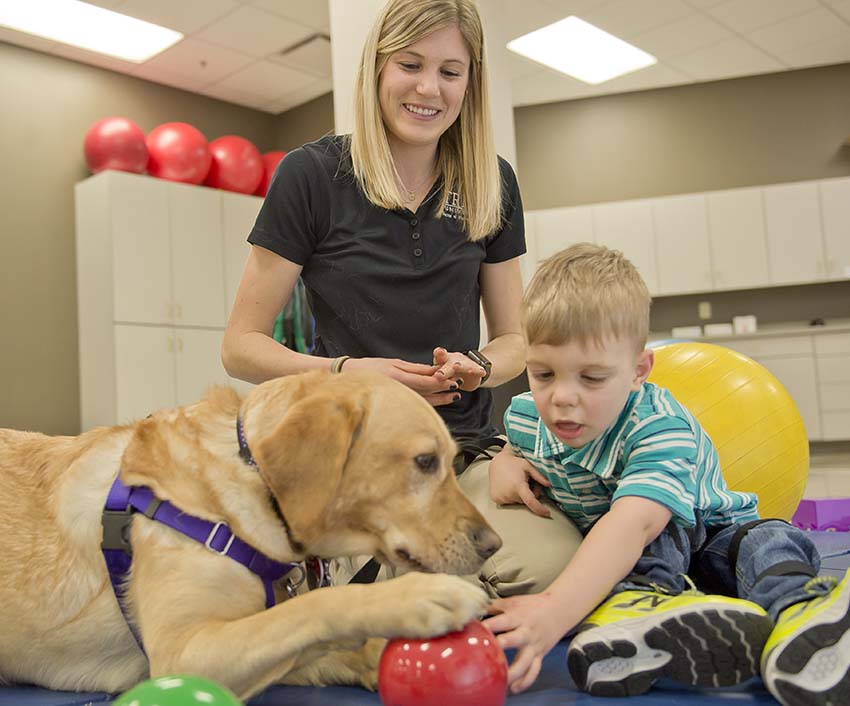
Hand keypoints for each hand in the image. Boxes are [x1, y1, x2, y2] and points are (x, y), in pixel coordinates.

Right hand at [343, 357, 460, 406]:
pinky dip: (429, 402)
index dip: (441, 381)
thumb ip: (414, 370)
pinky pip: (416, 403)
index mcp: (400, 379)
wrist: (350, 379)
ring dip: (440, 398)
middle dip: (444, 389)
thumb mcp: (393, 364)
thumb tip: (433, 370)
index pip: (426, 382)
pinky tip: (438, 401)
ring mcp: (399, 398)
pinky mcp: (398, 401)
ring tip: (454, 396)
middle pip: (428, 392)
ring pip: (424, 400)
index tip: (453, 379)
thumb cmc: (370, 369)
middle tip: (459, 387)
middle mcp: (401, 391)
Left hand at [432, 347, 485, 390]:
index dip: (439, 354)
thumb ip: (428, 376)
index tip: (438, 353)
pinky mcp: (475, 370)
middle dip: (444, 370)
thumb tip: (413, 382)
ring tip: (461, 369)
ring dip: (462, 368)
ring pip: (462, 366)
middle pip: (448, 364)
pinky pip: (477, 370)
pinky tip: (481, 372)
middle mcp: (453, 360)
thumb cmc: (448, 370)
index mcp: (441, 360)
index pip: (439, 356)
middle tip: (439, 375)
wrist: (470, 370)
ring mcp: (464, 364)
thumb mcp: (438, 372)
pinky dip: (478, 371)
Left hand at [482, 593, 566, 692]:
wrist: (558, 610)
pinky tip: (514, 688)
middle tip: (488, 654)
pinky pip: (533, 671)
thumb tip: (474, 609)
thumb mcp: (513, 602)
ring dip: (513, 672)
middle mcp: (526, 632)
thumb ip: (493, 606)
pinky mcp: (540, 655)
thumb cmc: (532, 606)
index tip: (476, 631)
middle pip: (514, 640)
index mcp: (518, 617)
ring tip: (500, 680)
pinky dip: (525, 681)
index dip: (489, 626)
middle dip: (501, 646)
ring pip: (525, 662)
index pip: (501, 622)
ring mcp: (534, 645)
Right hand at [489, 449, 551, 517]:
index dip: (540, 509)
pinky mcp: (496, 499)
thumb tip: (549, 484)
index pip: (530, 501)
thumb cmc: (513, 463)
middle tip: (527, 482)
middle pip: (525, 501)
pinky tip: (508, 486)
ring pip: (517, 502)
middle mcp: (508, 493)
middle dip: (529, 494)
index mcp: (517, 485)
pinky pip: (509, 502)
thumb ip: (539, 476)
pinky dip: (511, 496)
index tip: (547, 513)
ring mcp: (501, 497)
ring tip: (516, 483)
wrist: (497, 462)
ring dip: (520, 495)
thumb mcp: (528, 466)